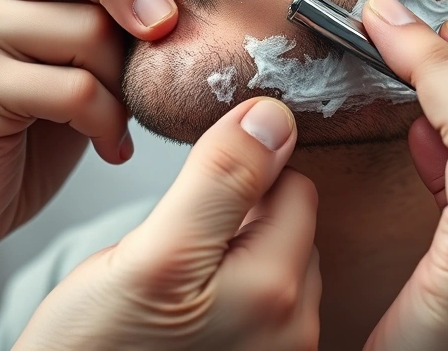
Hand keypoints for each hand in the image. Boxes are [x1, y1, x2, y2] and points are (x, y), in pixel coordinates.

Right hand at [14, 98, 320, 350]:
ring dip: (234, 252)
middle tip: (175, 243)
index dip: (241, 172)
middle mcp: (292, 330)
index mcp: (277, 293)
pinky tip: (186, 308)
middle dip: (239, 217)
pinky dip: (229, 288)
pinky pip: (261, 302)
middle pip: (290, 225)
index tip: (192, 194)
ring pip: (274, 261)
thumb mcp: (153, 253)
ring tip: (177, 278)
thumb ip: (220, 181)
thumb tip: (274, 117)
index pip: (294, 185)